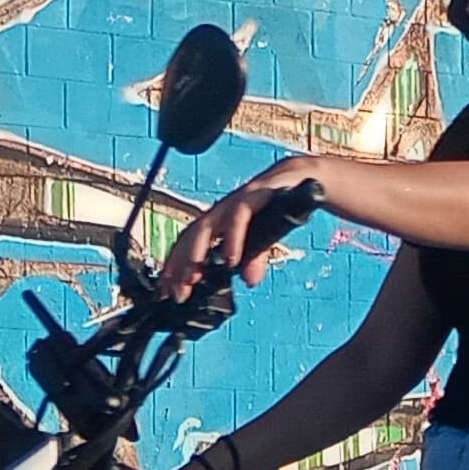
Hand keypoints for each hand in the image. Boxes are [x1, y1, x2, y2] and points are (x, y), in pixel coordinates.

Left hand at [160, 155, 324, 297]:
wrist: (304, 176)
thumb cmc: (277, 206)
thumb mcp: (265, 240)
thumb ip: (254, 259)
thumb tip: (250, 281)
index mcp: (220, 220)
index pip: (188, 244)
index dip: (174, 267)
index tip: (164, 293)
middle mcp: (222, 211)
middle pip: (189, 237)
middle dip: (179, 265)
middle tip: (175, 294)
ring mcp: (235, 202)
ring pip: (206, 226)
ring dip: (196, 254)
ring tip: (191, 279)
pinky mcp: (255, 195)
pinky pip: (239, 217)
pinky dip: (232, 239)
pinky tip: (231, 260)